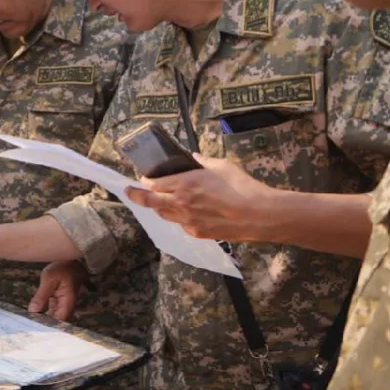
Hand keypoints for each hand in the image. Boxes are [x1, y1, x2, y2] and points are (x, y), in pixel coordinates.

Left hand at [28, 260, 86, 321]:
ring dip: (41, 319)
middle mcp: (66, 309)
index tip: (32, 326)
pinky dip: (42, 314)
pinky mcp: (57, 303)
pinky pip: (50, 312)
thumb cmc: (62, 269)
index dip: (45, 326)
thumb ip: (41, 296)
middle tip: (26, 325)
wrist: (70, 262)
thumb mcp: (49, 279)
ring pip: (51, 318)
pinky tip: (32, 315)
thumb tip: (32, 311)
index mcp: (67, 304)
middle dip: (41, 324)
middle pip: (54, 323)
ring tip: (27, 322)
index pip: (57, 322)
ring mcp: (62, 307)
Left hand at [125, 154, 275, 240]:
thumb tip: (194, 157)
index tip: (143, 178)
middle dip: (137, 196)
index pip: (154, 184)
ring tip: (160, 201)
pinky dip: (180, 217)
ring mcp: (188, 221)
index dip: (146, 181)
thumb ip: (204, 161)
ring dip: (159, 207)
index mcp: (185, 183)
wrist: (259, 215)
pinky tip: (189, 212)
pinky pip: (182, 225)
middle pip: (150, 202)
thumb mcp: (222, 166)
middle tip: (129, 192)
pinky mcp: (198, 233)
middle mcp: (181, 203)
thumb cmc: (242, 186)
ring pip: (164, 215)